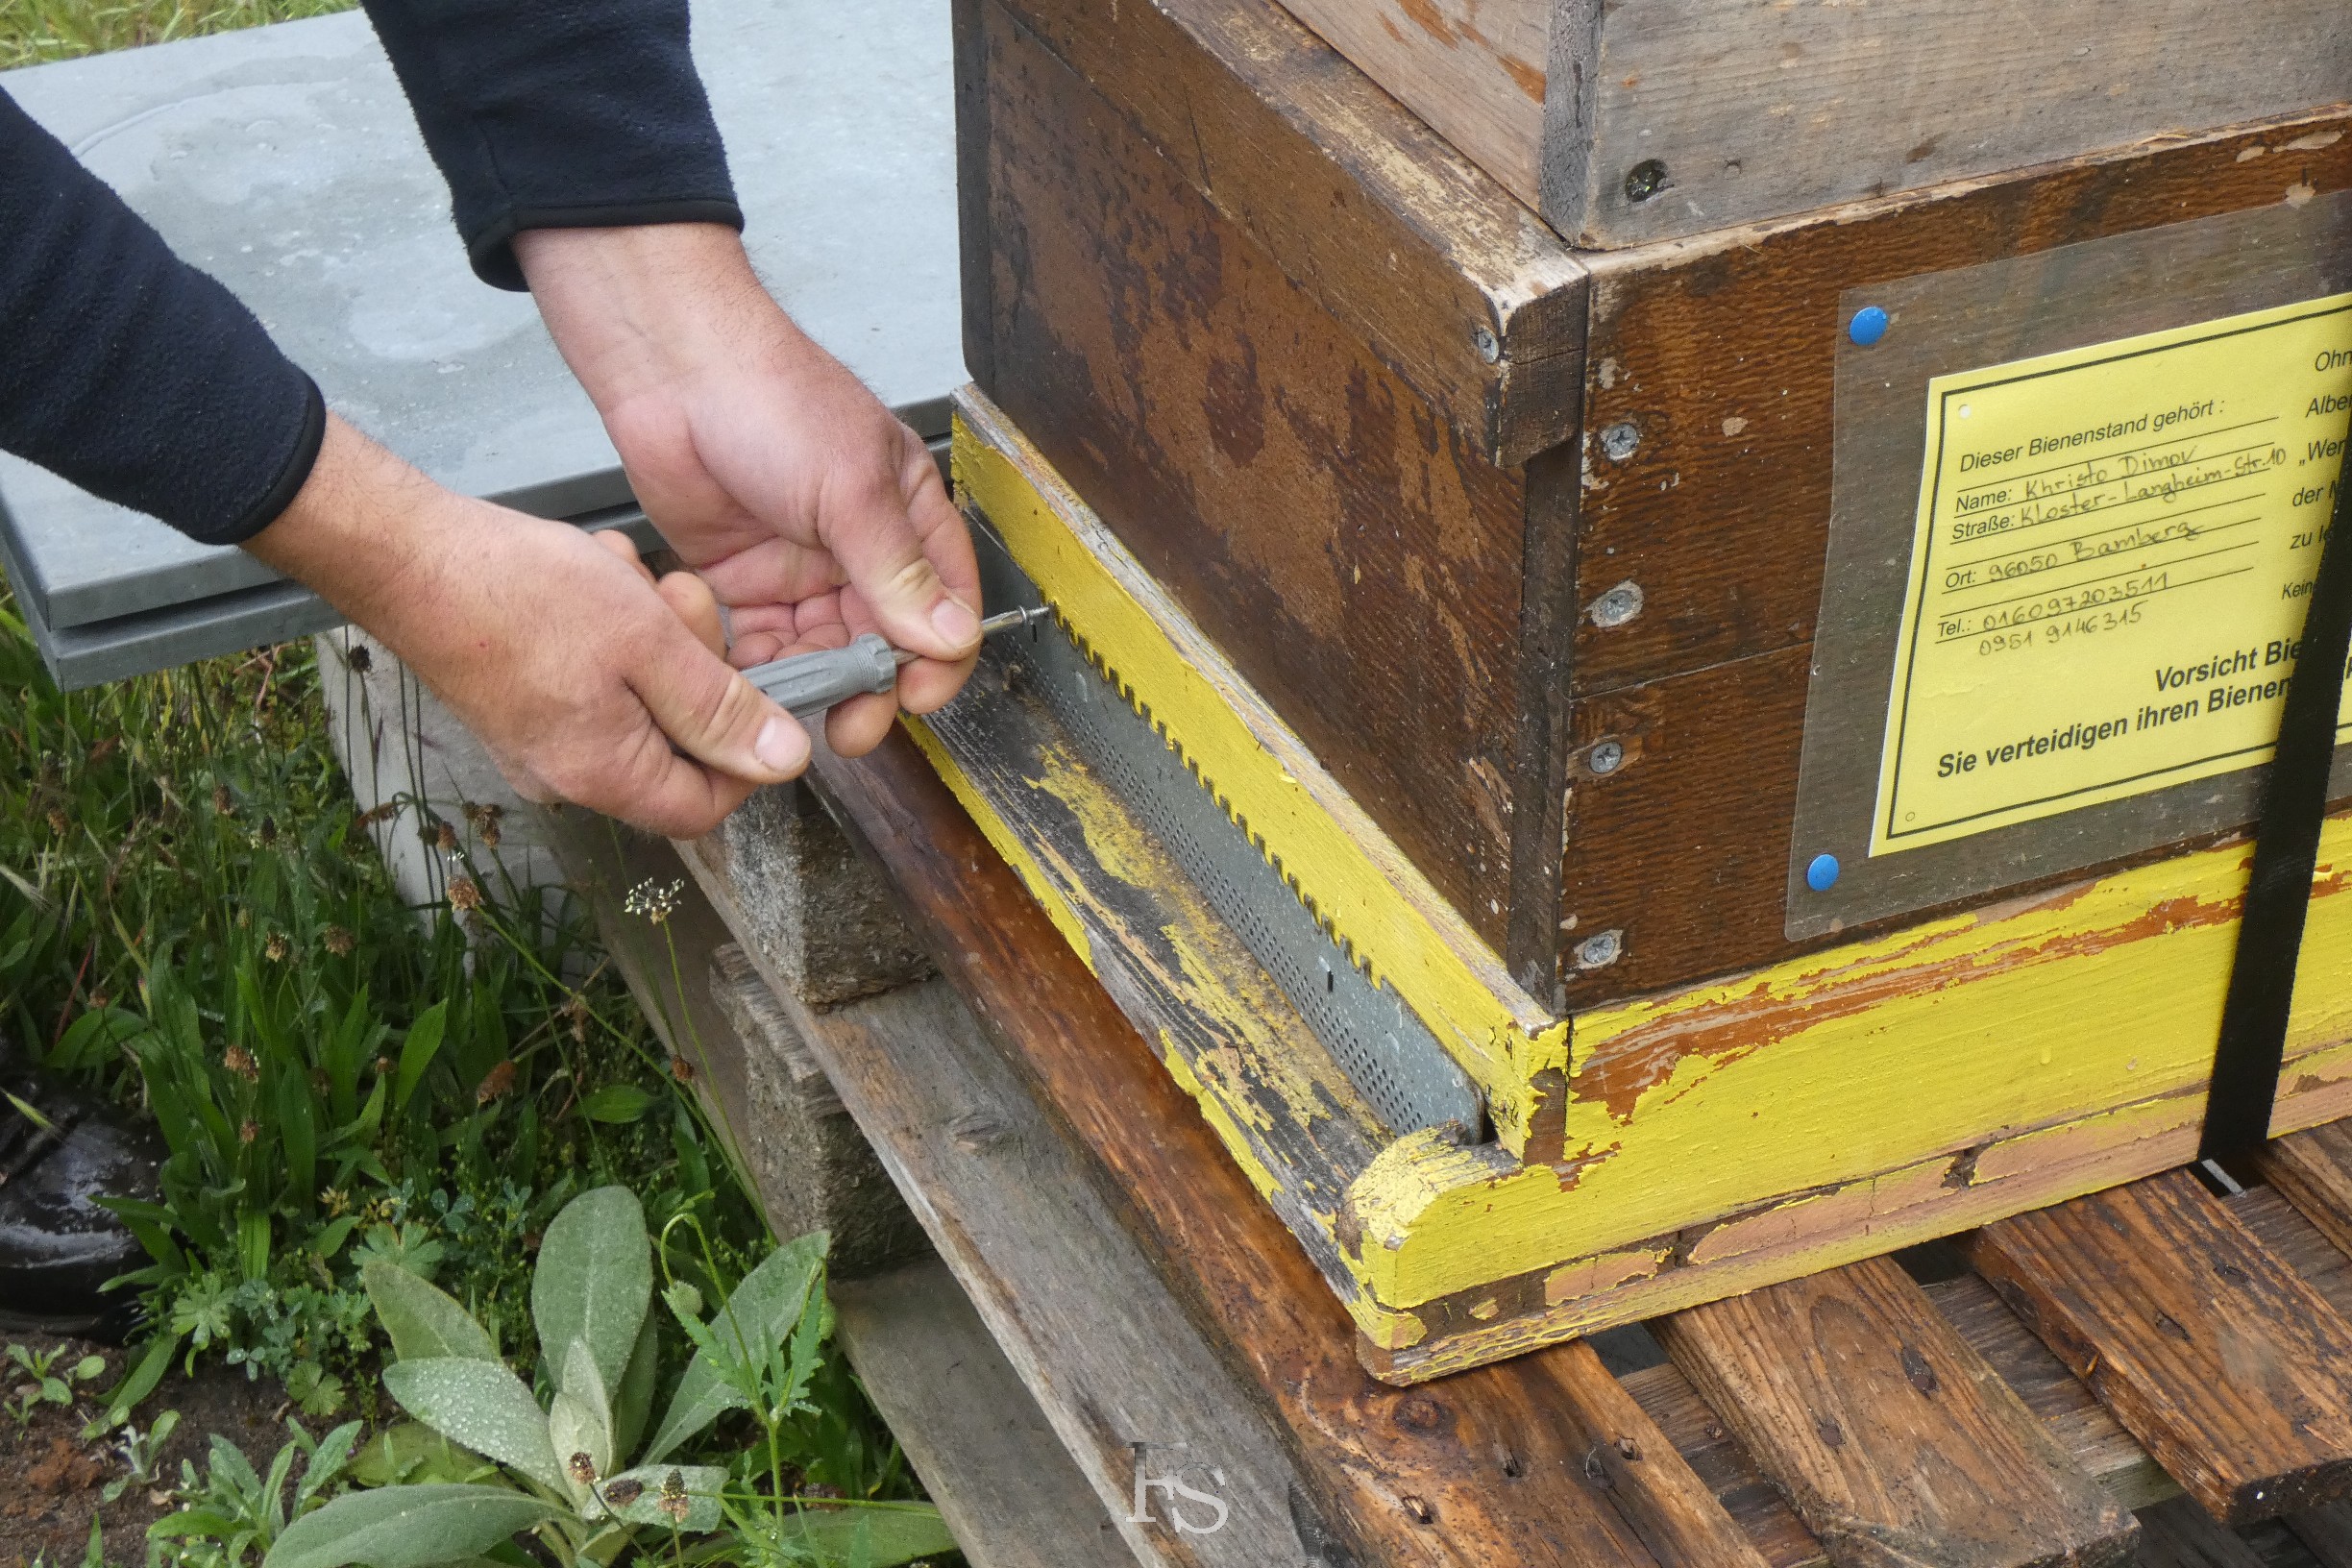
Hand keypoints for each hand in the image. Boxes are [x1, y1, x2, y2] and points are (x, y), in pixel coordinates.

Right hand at [245, 416, 807, 836]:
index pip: (705, 804)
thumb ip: (720, 708)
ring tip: (626, 577)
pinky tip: (595, 576)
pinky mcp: (521, 700)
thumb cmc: (521, 593)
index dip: (745, 753)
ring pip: (638, 695)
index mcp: (604, 776)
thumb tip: (786, 762)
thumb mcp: (649, 643)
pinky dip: (612, 624)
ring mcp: (539, 739)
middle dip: (692, 664)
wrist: (406, 553)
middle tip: (678, 597)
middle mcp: (568, 774)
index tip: (754, 684)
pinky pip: (596, 675)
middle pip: (673, 746)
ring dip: (651, 631)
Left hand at [515, 224, 982, 759]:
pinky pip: (764, 647)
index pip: (946, 606)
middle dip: (873, 691)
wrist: (670, 370)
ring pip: (826, 653)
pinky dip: (762, 673)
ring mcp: (802, 569)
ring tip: (797, 716)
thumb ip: (895, 568)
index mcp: (908, 516)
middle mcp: (861, 549)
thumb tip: (948, 636)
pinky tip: (752, 689)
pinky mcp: (744, 583)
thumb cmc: (771, 396)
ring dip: (818, 689)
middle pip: (885, 644)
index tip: (915, 698)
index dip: (938, 660)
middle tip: (853, 731)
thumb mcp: (849, 485)